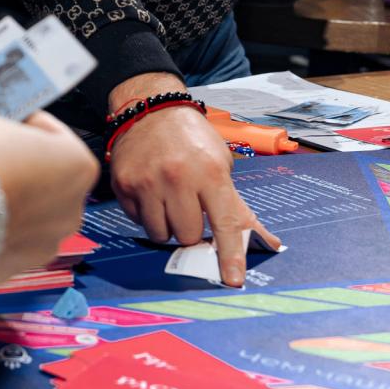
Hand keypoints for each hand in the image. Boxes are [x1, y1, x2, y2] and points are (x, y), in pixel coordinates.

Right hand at [0, 99, 98, 277]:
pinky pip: (14, 234)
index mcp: (77, 162)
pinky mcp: (27, 262)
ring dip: (9, 194)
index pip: (48, 130)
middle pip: (43, 171)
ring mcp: (52, 238)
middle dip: (16, 162)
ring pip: (30, 206)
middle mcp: (75, 204)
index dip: (19, 123)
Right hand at [108, 94, 279, 287]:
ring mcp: (147, 182)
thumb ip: (238, 208)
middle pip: (187, 235)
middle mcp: (177, 177)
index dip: (230, 255)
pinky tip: (151, 192)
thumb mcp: (222, 165)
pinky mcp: (123, 184)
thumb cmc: (191, 137)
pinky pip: (138, 220)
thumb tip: (265, 242)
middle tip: (189, 209)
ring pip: (160, 234)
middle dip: (191, 230)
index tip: (233, 279)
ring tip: (170, 200)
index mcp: (210, 172)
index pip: (225, 223)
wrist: (150, 109)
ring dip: (168, 225)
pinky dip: (147, 214)